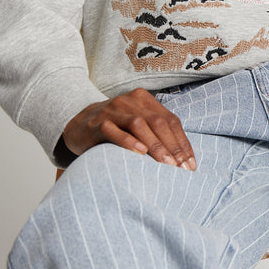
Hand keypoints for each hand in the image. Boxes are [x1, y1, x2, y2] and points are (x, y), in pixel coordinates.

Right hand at [62, 88, 196, 169]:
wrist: (78, 124)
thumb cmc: (115, 129)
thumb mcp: (137, 126)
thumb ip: (156, 134)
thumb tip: (183, 161)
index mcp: (145, 100)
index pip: (170, 120)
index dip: (182, 142)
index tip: (190, 165)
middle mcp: (130, 101)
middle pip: (157, 121)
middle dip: (172, 146)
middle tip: (181, 168)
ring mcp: (112, 109)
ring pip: (138, 124)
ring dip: (155, 145)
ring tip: (166, 164)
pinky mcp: (96, 122)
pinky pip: (113, 130)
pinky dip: (128, 141)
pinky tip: (139, 153)